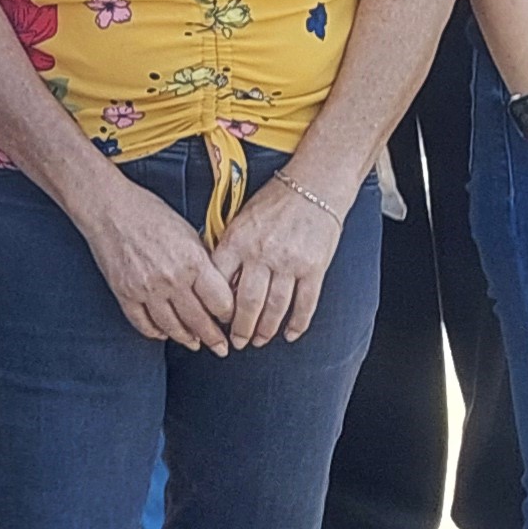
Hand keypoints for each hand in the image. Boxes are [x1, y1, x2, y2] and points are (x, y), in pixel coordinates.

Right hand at [71, 173, 239, 350]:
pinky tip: (163, 332)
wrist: (109, 207)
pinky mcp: (125, 293)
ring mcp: (147, 289)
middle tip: (220, 348)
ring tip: (194, 343)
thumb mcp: (188, 231)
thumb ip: (203, 261)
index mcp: (193, 262)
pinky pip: (143, 323)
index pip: (220, 303)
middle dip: (214, 339)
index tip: (230, 320)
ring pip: (172, 327)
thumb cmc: (147, 212)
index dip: (229, 315)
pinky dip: (155, 332)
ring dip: (186, 339)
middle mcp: (171, 279)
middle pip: (200, 321)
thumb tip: (216, 285)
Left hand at [209, 164, 353, 345]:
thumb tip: (214, 281)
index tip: (213, 321)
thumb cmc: (273, 202)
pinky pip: (305, 304)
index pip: (220, 283)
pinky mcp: (314, 267)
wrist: (313, 186)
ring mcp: (289, 262)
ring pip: (275, 308)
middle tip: (237, 342)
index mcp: (238, 240)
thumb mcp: (240, 219)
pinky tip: (290, 334)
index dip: (215, 308)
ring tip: (260, 341)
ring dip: (266, 330)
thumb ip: (228, 248)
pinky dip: (297, 323)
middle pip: (247, 303)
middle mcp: (262, 253)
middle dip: (240, 329)